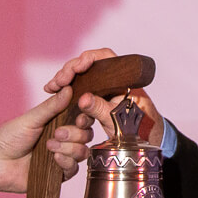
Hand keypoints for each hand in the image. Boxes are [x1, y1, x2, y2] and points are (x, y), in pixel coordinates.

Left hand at [0, 88, 96, 197]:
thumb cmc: (7, 137)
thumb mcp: (31, 119)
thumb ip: (52, 106)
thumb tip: (69, 89)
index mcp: (57, 124)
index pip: (82, 120)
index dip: (84, 118)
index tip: (79, 118)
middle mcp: (62, 140)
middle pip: (86, 136)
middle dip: (75, 134)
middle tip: (57, 134)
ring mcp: (61, 157)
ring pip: (82, 152)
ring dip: (69, 148)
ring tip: (50, 147)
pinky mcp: (57, 174)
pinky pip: (73, 169)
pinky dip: (66, 162)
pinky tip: (54, 158)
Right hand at [49, 48, 166, 150]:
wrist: (146, 140)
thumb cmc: (139, 128)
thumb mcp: (118, 120)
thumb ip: (101, 109)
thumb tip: (82, 98)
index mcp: (123, 79)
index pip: (105, 57)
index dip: (88, 58)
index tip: (77, 67)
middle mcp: (112, 79)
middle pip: (88, 65)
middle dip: (70, 70)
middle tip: (57, 81)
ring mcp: (103, 88)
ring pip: (81, 76)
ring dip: (65, 79)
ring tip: (51, 87)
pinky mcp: (96, 98)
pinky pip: (79, 89)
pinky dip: (66, 89)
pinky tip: (53, 92)